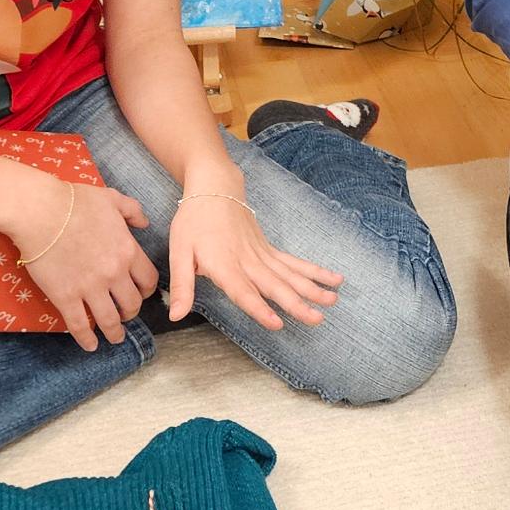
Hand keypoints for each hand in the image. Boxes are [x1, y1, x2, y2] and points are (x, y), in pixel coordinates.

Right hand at [9, 177, 160, 352]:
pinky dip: (87, 339)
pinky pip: (79, 325)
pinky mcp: (66, 297)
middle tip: (126, 315)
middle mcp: (114, 274)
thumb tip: (145, 222)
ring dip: (115, 332)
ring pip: (110, 320)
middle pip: (132, 303)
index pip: (149, 280)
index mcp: (128, 251)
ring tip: (115, 338)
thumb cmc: (75, 201)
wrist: (41, 211)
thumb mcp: (112, 198)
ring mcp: (90, 288)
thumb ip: (133, 210)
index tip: (142, 294)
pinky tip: (91, 345)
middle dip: (132, 312)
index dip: (147, 291)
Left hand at [168, 185, 343, 331]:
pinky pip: (294, 263)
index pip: (243, 290)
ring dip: (312, 288)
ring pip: (290, 274)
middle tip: (316, 319)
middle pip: (275, 285)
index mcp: (224, 263)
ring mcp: (262, 254)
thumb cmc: (193, 220)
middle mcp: (248, 260)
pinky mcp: (269, 249)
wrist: (215, 186)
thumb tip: (175, 315)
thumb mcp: (179, 252)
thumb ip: (182, 285)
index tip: (277, 323)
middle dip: (297, 303)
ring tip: (333, 301)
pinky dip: (314, 271)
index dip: (259, 308)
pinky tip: (333, 279)